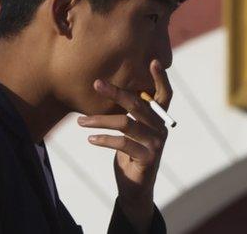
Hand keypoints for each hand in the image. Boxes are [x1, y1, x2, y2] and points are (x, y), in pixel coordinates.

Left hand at [77, 59, 172, 231]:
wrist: (135, 187)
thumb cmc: (129, 152)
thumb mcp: (130, 131)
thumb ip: (128, 113)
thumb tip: (107, 89)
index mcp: (159, 118)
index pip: (165, 93)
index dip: (161, 78)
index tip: (153, 60)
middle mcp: (161, 127)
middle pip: (138, 103)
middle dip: (115, 92)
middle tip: (96, 84)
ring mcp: (157, 143)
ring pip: (125, 122)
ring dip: (100, 120)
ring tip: (81, 121)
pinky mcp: (148, 157)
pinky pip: (122, 143)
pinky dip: (103, 139)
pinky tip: (90, 140)